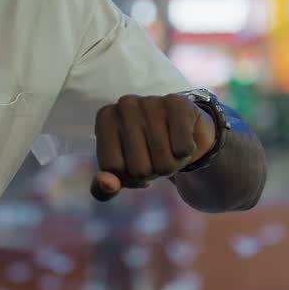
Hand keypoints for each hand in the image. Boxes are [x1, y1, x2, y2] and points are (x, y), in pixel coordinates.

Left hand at [91, 94, 216, 201]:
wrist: (179, 129)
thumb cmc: (144, 152)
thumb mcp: (120, 172)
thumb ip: (103, 188)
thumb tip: (108, 184)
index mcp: (105, 118)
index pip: (113, 169)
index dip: (128, 177)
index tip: (133, 163)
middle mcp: (125, 104)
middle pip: (139, 169)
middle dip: (151, 172)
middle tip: (154, 156)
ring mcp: (151, 101)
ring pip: (164, 163)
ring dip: (170, 166)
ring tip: (168, 150)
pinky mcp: (178, 104)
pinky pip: (182, 149)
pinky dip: (185, 154)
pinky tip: (180, 140)